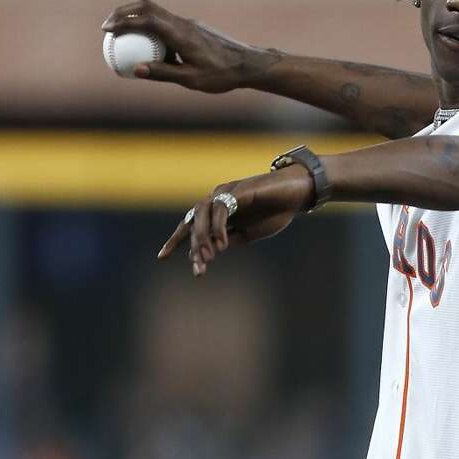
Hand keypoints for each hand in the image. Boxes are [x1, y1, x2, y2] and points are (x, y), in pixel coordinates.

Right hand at [100, 0, 272, 93]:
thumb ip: (163, 73)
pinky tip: (148, 46)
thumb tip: (136, 70)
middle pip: (147, 7)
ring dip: (136, 17)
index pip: (146, 21)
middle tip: (107, 25)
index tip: (107, 30)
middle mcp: (182, 23)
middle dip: (124, 12)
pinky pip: (166, 23)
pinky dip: (151, 27)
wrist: (248, 64)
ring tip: (122, 32)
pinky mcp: (192, 27)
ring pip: (156, 12)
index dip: (123, 22)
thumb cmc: (221, 75)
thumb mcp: (191, 80)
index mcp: (180, 34)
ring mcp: (188, 23)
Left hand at [157, 167, 312, 276]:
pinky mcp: (238, 190)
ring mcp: (227, 192)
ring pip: (202, 213)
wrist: (297, 194)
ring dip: (202, 237)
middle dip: (191, 246)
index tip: (162, 257)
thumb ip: (227, 240)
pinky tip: (222, 245)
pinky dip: (218, 227)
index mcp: (218, 212)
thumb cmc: (274, 212)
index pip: (192, 226)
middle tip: (198, 268)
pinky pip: (221, 208)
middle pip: (193, 221)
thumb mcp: (247, 235)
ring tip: (207, 258)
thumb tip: (208, 252)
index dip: (176, 240)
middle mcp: (218, 199)